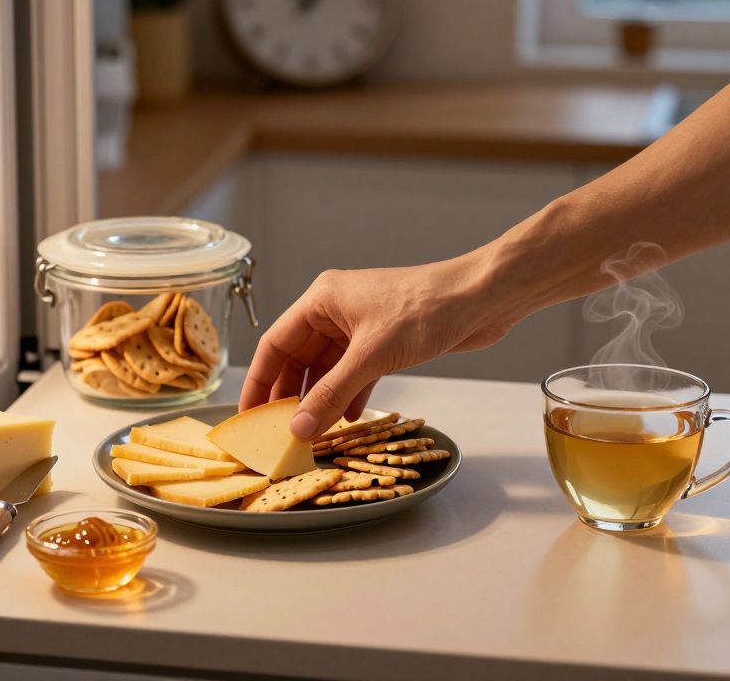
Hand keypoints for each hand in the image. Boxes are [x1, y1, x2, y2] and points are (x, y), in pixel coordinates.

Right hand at [239, 245, 515, 438]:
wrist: (481, 299)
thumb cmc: (426, 309)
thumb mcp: (372, 356)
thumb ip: (333, 394)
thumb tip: (300, 427)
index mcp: (322, 300)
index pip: (276, 344)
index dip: (260, 380)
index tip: (249, 414)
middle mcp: (336, 311)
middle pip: (299, 358)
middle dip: (290, 395)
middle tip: (277, 431)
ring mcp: (361, 327)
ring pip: (328, 369)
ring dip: (321, 399)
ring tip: (310, 432)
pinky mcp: (385, 342)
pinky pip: (355, 373)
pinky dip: (350, 396)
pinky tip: (349, 420)